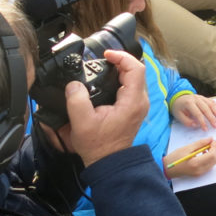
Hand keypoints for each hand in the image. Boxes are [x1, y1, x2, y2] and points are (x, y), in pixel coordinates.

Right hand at [63, 49, 148, 167]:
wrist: (108, 161)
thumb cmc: (98, 145)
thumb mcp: (82, 123)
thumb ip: (77, 100)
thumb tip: (74, 84)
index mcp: (132, 102)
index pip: (136, 69)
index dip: (122, 57)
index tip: (106, 55)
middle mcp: (140, 101)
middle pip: (136, 71)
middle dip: (120, 61)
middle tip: (102, 60)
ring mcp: (139, 104)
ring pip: (135, 78)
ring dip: (121, 70)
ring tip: (103, 67)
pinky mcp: (134, 108)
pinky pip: (131, 86)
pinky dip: (121, 79)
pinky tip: (107, 80)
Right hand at [164, 137, 215, 178]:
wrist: (167, 168)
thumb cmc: (175, 158)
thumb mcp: (187, 148)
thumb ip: (200, 143)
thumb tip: (211, 139)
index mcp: (196, 163)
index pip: (212, 155)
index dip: (215, 146)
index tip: (212, 140)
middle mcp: (199, 170)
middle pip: (215, 160)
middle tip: (211, 143)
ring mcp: (200, 173)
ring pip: (213, 163)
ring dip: (213, 154)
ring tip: (206, 147)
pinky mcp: (199, 174)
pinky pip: (209, 165)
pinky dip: (209, 159)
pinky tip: (203, 153)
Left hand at [171, 94, 215, 130]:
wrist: (177, 98)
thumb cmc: (178, 108)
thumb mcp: (178, 116)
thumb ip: (187, 121)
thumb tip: (196, 125)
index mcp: (189, 103)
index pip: (198, 113)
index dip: (202, 122)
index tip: (206, 129)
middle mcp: (196, 98)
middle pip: (206, 108)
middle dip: (212, 118)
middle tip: (215, 126)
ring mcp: (201, 97)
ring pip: (211, 104)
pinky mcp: (204, 98)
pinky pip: (212, 102)